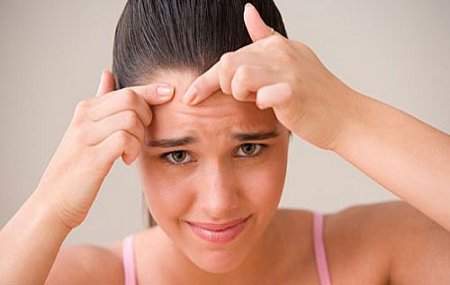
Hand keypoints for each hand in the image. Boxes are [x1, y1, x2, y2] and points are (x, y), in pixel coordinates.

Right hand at [36, 70, 173, 228]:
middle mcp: (84, 118)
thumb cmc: (77, 168)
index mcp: (86, 109)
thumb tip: (107, 74)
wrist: (53, 202)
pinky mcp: (92, 157)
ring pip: (131, 119)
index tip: (170, 92)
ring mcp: (86, 136)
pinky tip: (126, 160)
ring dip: (140, 137)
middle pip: (131, 99)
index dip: (152, 91)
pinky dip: (133, 149)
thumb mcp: (86, 131)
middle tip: (141, 136)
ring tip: (131, 152)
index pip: (127, 90)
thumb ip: (101, 103)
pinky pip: (125, 139)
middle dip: (147, 116)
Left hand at [182, 3, 355, 149]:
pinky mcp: (292, 92)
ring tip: (259, 100)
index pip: (229, 57)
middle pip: (228, 64)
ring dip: (241, 94)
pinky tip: (272, 105)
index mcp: (277, 45)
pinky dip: (261, 103)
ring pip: (238, 76)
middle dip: (226, 86)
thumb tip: (248, 11)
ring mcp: (288, 71)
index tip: (190, 98)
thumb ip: (267, 37)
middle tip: (246, 97)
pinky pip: (261, 96)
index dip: (205, 80)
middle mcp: (281, 53)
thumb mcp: (291, 58)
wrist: (345, 117)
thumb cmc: (314, 95)